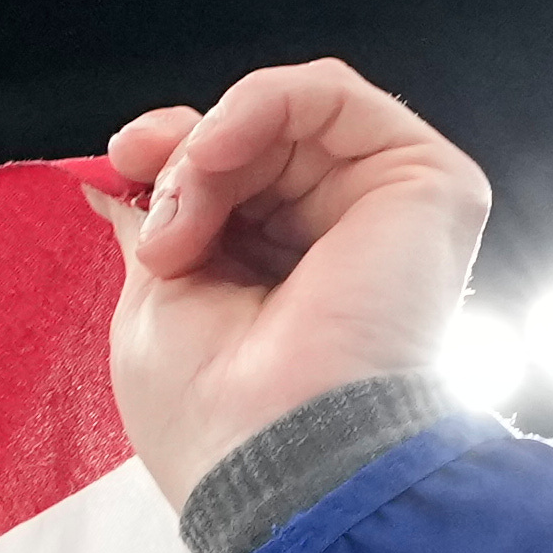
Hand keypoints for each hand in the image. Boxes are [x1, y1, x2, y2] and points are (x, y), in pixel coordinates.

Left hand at [84, 62, 490, 514]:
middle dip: (186, 157)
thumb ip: (160, 221)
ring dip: (210, 151)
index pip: (237, 176)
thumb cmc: (211, 415)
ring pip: (286, 115)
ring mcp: (387, 208)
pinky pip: (327, 93)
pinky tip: (213, 159)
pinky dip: (256, 109)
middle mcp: (342, 239)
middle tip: (155, 211)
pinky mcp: (427, 182)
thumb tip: (129, 169)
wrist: (277, 458)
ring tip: (186, 223)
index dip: (177, 156)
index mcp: (284, 275)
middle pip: (259, 142)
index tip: (125, 160)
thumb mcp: (156, 301)